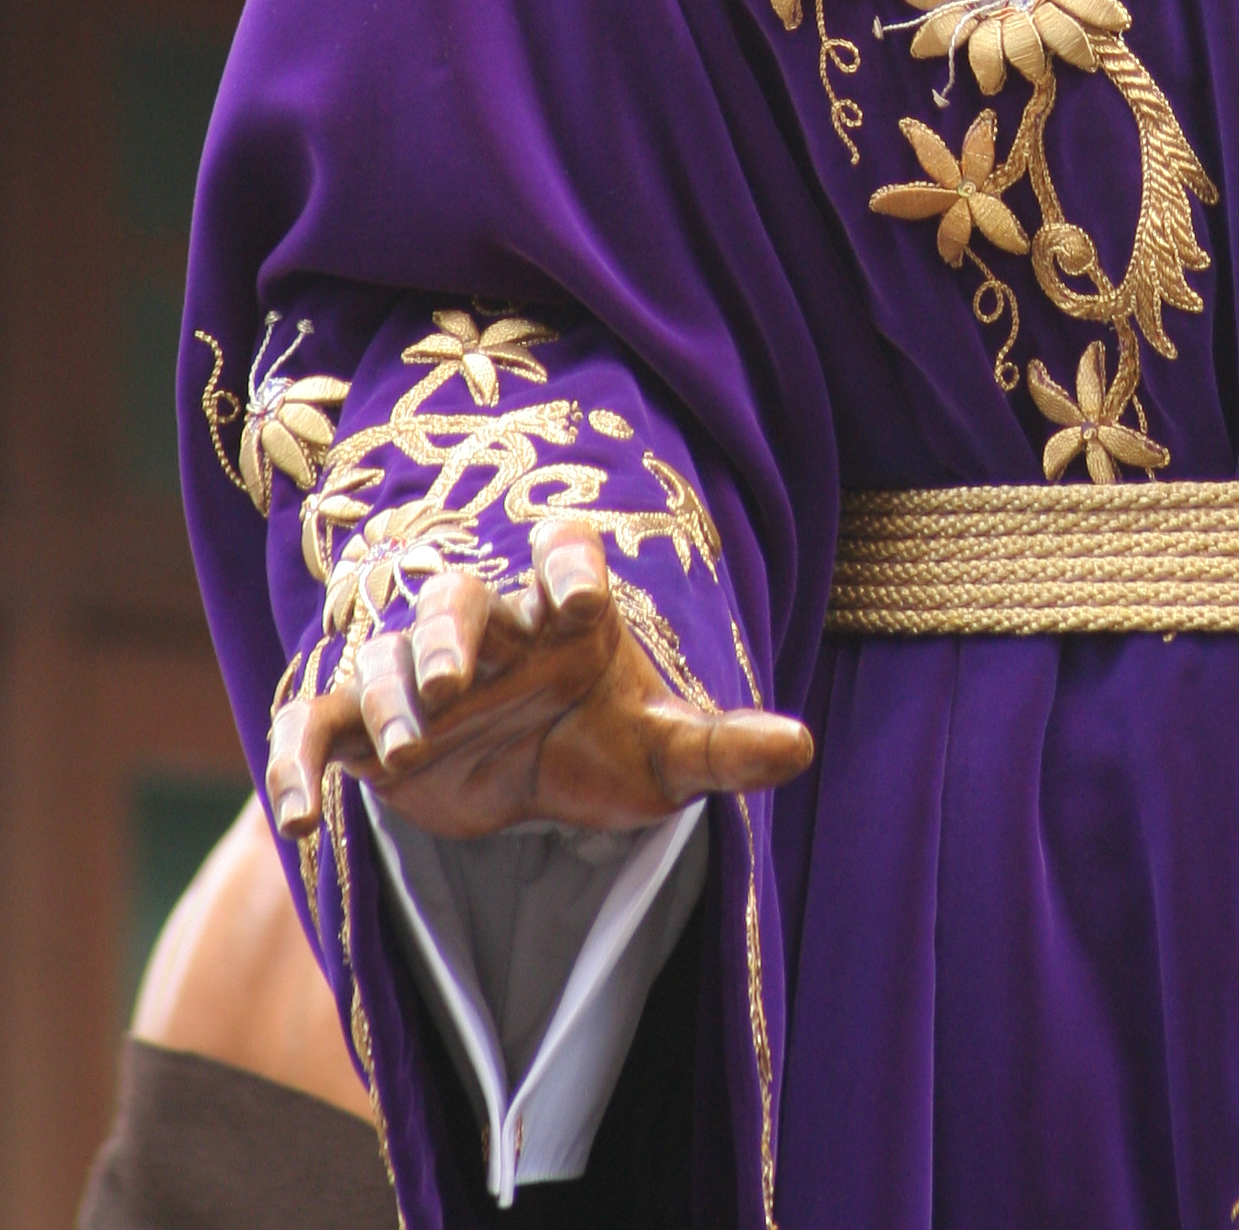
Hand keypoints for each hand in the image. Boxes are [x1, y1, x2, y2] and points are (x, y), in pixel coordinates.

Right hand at [265, 514, 812, 844]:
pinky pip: (314, 730)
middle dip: (453, 632)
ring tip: (405, 747)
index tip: (578, 598)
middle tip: (453, 679)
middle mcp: (484, 631)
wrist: (525, 784)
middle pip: (458, 600)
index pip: (563, 552)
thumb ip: (722, 746)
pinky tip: (305, 821)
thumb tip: (803, 745)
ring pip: (384, 659)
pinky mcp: (359, 732)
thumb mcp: (660, 752)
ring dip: (388, 696)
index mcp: (561, 613)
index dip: (566, 562)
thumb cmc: (598, 741)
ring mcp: (414, 677)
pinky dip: (299, 766)